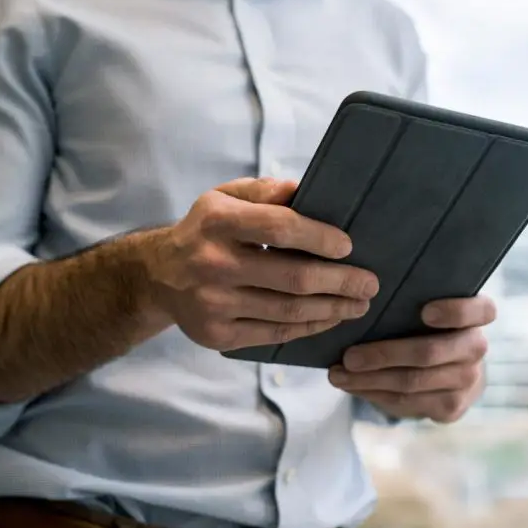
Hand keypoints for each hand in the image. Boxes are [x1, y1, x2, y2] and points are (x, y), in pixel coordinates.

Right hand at [143, 177, 379, 351]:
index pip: (279, 227)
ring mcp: (214, 304)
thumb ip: (265, 192)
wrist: (157, 277)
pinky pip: (274, 333)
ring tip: (359, 304)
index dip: (319, 237)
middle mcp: (213, 264)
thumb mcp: (225, 197)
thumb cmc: (206, 230)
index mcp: (217, 221)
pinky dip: (309, 327)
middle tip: (370, 283)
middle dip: (340, 281)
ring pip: (288, 310)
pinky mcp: (217, 336)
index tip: (348, 246)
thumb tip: (308, 192)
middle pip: (292, 277)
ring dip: (332, 308)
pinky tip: (330, 318)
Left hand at [328, 295, 495, 422]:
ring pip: (412, 381)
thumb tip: (359, 303)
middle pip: (430, 352)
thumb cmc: (425, 329)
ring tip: (338, 375)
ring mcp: (467, 381)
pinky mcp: (451, 407)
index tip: (425, 312)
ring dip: (369, 380)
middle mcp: (476, 348)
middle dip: (384, 355)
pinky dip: (373, 394)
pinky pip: (407, 402)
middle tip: (348, 356)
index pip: (481, 310)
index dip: (455, 311)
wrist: (447, 373)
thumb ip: (407, 304)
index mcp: (476, 316)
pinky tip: (352, 386)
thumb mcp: (423, 312)